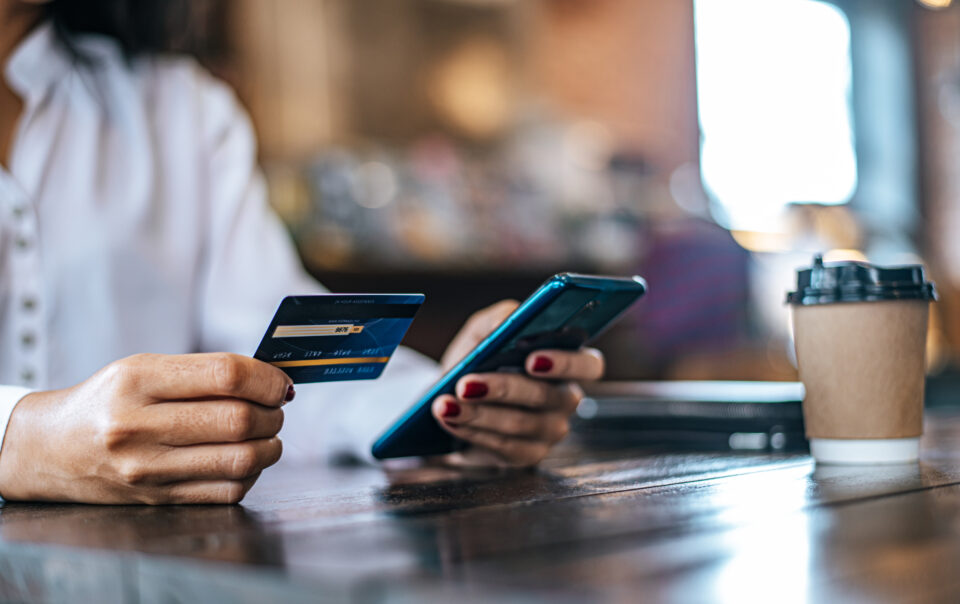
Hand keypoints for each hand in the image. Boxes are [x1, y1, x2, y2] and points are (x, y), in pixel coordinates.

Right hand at [0, 353, 293, 503]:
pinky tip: (246, 458)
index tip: (280, 383)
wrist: (52, 448)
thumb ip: (205, 372)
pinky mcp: (158, 499)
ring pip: (241, 460)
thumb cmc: (108, 401)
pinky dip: (251, 474)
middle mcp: (139, 426)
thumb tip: (272, 381)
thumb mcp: (144, 368)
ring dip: (270, 445)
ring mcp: (147, 469)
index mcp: (138, 380)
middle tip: (276, 408)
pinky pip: (227, 491)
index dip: (267, 379)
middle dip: (273, 413)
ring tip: (267, 433)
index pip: (226, 375)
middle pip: (239, 420)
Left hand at [432, 301, 603, 466]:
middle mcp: (566, 398)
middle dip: (503, 388)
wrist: (450, 395)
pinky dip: (474, 432)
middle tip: (466, 384)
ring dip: (478, 413)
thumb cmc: (477, 358)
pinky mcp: (529, 454)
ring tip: (444, 404)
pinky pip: (506, 447)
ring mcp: (551, 430)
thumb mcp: (484, 330)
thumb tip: (508, 320)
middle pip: (548, 397)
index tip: (530, 359)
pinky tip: (451, 419)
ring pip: (521, 424)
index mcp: (566, 362)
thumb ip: (500, 318)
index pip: (589, 364)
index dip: (566, 363)